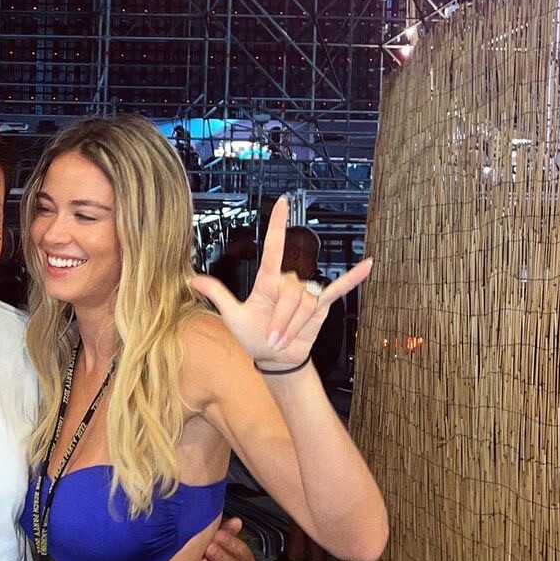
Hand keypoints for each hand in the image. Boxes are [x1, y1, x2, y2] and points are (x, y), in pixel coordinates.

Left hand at [191, 197, 371, 368]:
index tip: (281, 203)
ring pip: (305, 305)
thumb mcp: (232, 317)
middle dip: (280, 321)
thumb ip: (217, 295)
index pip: (273, 248)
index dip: (277, 226)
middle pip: (289, 295)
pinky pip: (338, 288)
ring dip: (293, 326)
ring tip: (283, 340)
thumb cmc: (253, 337)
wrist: (275, 357)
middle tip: (270, 338)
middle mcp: (288, 283)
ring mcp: (306, 292)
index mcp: (267, 281)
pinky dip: (353, 278)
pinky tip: (367, 265)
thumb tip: (192, 278)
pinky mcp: (322, 304)